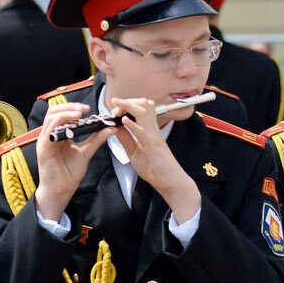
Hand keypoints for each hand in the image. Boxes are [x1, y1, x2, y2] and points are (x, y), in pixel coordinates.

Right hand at [33, 103, 111, 221]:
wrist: (62, 190)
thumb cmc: (69, 173)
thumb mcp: (86, 152)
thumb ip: (96, 139)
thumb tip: (110, 128)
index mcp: (58, 134)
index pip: (62, 113)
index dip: (74, 108)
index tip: (89, 108)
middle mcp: (50, 135)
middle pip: (54, 111)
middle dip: (70, 106)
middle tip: (85, 108)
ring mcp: (45, 141)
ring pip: (51, 117)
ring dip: (65, 112)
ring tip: (79, 113)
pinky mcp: (43, 148)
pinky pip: (49, 132)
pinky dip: (59, 123)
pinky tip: (71, 123)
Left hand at [111, 97, 200, 220]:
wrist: (169, 181)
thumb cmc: (154, 166)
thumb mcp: (133, 150)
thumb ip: (125, 138)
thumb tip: (114, 127)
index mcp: (147, 129)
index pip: (139, 108)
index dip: (126, 104)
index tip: (114, 107)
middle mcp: (151, 129)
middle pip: (143, 104)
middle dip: (127, 101)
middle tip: (114, 105)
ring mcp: (153, 136)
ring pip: (144, 112)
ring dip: (129, 107)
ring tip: (117, 107)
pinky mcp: (152, 146)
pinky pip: (143, 132)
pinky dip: (133, 125)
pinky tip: (124, 121)